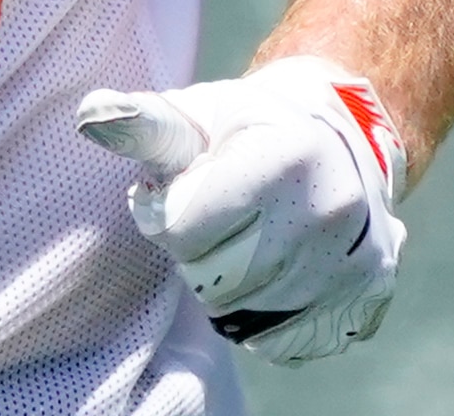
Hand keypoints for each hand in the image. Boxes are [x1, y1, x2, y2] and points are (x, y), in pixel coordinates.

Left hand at [75, 56, 407, 363]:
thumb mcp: (200, 114)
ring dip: (225, 285)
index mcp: (284, 158)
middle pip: (211, 277)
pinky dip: (262, 315)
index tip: (178, 190)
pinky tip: (271, 270)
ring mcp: (352, 263)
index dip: (166, 211)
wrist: (343, 138)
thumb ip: (145, 125)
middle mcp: (329, 214)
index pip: (181, 228)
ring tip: (242, 240)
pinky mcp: (364, 299)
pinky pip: (279, 339)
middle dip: (196, 251)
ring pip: (242, 314)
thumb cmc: (248, 126)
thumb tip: (90, 115)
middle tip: (215, 217)